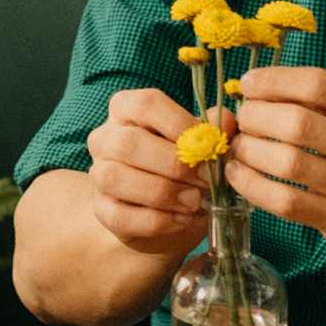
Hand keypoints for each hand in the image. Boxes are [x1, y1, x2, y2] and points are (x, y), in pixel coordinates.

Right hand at [81, 88, 215, 257]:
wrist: (167, 211)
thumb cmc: (183, 167)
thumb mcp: (200, 144)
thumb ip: (213, 130)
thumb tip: (228, 120)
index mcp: (127, 108)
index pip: (145, 105)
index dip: (181, 126)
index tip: (211, 148)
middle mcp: (105, 137)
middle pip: (127, 143)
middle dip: (174, 164)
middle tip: (208, 181)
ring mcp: (97, 174)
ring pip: (116, 178)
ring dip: (163, 193)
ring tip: (195, 202)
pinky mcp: (101, 209)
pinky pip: (120, 216)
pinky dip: (156, 220)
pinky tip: (182, 219)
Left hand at [226, 65, 325, 271]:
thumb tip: (265, 88)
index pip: (320, 84)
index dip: (276, 80)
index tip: (249, 84)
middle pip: (298, 123)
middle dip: (256, 116)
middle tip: (242, 118)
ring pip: (288, 162)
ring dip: (249, 150)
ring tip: (236, 145)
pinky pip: (286, 202)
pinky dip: (252, 186)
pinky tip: (238, 174)